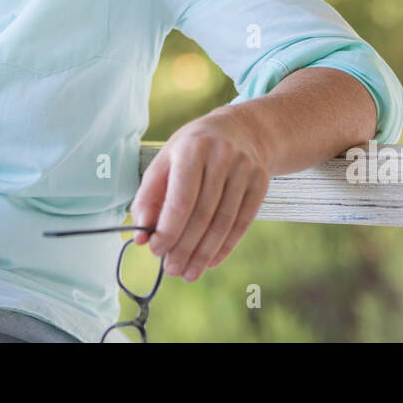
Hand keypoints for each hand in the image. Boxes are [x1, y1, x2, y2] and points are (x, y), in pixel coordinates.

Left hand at [129, 107, 270, 282]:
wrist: (243, 129)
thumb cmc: (194, 148)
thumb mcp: (166, 160)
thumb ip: (149, 197)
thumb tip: (141, 235)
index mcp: (192, 149)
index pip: (180, 200)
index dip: (168, 230)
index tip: (156, 251)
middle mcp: (221, 157)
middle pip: (202, 215)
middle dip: (185, 248)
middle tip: (172, 270)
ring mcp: (245, 169)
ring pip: (223, 222)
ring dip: (204, 253)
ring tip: (189, 273)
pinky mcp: (261, 182)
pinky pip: (242, 222)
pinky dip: (226, 246)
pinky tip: (211, 262)